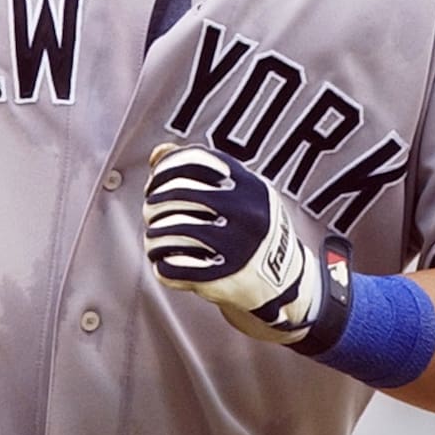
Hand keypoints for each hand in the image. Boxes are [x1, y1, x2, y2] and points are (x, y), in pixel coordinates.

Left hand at [143, 143, 321, 343]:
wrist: (284, 281)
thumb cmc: (249, 228)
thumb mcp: (239, 193)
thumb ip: (200, 170)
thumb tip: (158, 154)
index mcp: (249, 186)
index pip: (194, 162)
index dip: (165, 170)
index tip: (155, 182)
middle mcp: (245, 212)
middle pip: (179, 195)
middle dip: (154, 203)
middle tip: (149, 210)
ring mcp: (235, 246)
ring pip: (171, 230)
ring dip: (153, 235)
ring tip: (153, 237)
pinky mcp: (222, 278)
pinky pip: (173, 266)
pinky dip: (160, 262)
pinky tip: (161, 260)